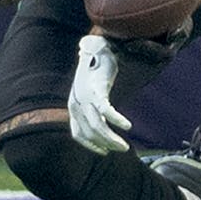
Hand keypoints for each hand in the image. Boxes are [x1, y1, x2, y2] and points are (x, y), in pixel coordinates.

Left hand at [68, 34, 131, 153]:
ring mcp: (85, 97)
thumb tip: (102, 116)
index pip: (78, 133)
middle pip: (90, 132)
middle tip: (122, 149)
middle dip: (106, 144)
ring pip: (97, 126)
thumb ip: (93, 104)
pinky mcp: (97, 90)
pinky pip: (106, 111)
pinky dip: (116, 120)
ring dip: (111, 139)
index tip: (104, 151)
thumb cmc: (96, 70)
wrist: (98, 48)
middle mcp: (76, 104)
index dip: (91, 145)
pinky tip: (127, 126)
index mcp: (73, 106)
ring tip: (125, 146)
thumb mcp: (90, 91)